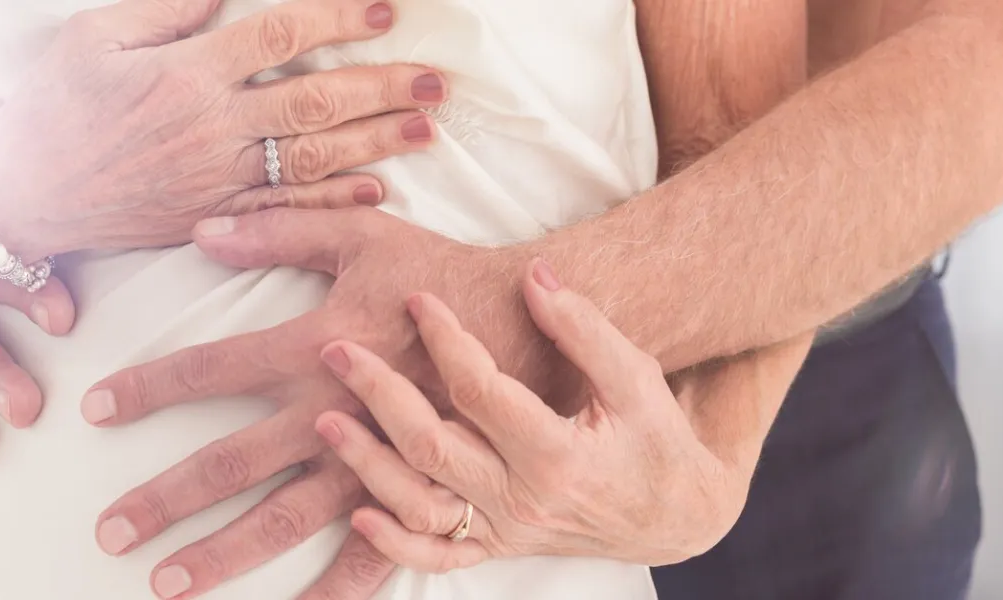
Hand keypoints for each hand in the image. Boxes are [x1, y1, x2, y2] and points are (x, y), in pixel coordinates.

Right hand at [0, 0, 445, 258]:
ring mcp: (216, 177)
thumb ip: (167, 14)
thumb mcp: (94, 37)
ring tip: (424, 131)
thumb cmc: (51, 108)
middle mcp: (211, 126)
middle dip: (381, 88)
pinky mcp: (213, 217)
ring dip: (374, 144)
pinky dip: (331, 204)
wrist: (19, 195)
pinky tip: (375, 191)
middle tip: (435, 83)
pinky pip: (284, 211)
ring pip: (311, 158)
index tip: (385, 11)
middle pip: (314, 101)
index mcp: (186, 71)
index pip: (279, 35)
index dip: (337, 19)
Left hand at [82, 208, 552, 598]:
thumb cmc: (440, 274)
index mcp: (314, 347)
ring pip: (285, 519)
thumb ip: (280, 230)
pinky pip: (373, 550)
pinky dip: (334, 588)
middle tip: (110, 532)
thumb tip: (202, 231)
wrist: (527, 321)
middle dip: (165, 499)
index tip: (94, 408)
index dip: (148, 388)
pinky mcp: (415, 487)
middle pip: (231, 463)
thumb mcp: (360, 236)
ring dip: (223, 553)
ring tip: (167, 585)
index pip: (210, 370)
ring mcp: (373, 459)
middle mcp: (332, 412)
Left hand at [316, 266, 807, 569]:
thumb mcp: (635, 378)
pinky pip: (437, 558)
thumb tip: (535, 276)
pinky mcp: (497, 548)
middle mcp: (524, 501)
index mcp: (558, 456)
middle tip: (338, 351)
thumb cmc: (655, 439)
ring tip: (326, 420)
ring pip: (419, 504)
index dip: (445, 340)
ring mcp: (506, 531)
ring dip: (366, 465)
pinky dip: (394, 546)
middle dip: (379, 395)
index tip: (419, 298)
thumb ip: (584, 329)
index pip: (480, 391)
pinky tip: (358, 517)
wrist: (676, 515)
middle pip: (431, 447)